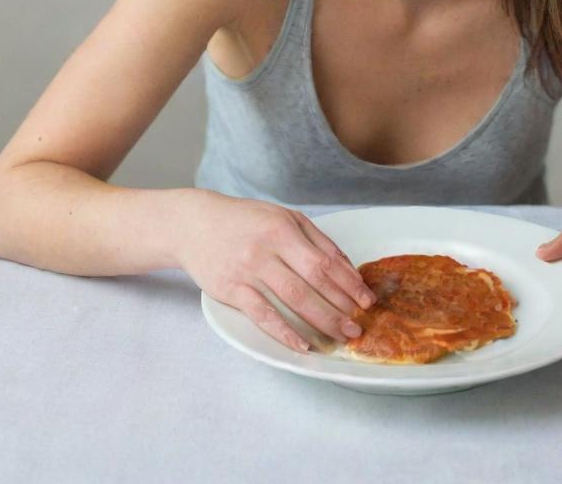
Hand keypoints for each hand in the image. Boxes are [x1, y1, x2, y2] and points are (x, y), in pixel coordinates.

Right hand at [176, 190, 376, 353]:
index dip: (349, 283)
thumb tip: (347, 268)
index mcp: (283, 228)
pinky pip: (262, 315)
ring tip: (340, 335)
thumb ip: (316, 240)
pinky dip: (284, 332)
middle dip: (341, 306)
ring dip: (321, 320)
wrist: (194, 225)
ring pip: (292, 300)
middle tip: (359, 326)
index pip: (325, 260)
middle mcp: (267, 248)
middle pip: (313, 282)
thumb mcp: (283, 217)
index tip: (366, 300)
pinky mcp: (231, 290)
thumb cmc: (245, 220)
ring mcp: (248, 270)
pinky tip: (303, 345)